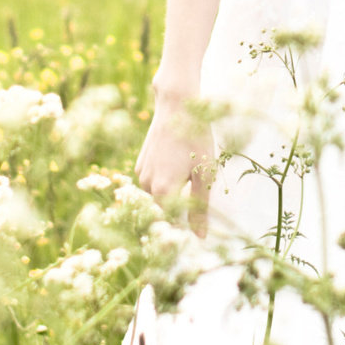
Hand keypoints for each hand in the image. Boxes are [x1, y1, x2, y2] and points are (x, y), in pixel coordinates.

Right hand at [135, 99, 214, 235]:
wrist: (177, 107)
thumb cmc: (195, 140)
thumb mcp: (204, 175)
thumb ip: (200, 208)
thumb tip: (199, 237)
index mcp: (163, 191)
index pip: (170, 225)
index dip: (181, 233)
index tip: (193, 237)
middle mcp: (147, 186)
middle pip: (163, 212)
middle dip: (177, 214)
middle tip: (195, 204)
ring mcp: (141, 174)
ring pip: (157, 197)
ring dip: (171, 196)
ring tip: (189, 176)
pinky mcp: (140, 164)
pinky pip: (152, 183)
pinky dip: (164, 182)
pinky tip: (177, 165)